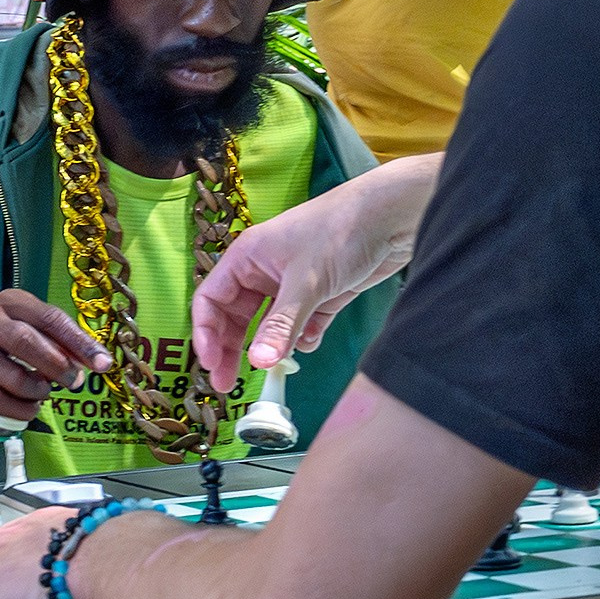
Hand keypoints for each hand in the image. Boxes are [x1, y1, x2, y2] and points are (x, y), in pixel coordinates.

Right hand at [0, 290, 113, 433]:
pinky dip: (20, 409)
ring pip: (13, 376)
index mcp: (8, 302)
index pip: (50, 318)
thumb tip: (90, 364)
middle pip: (28, 342)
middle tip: (73, 382)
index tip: (102, 363)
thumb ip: (54, 343)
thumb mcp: (20, 332)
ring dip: (38, 392)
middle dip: (57, 366)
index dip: (79, 342)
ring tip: (43, 395)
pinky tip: (28, 408)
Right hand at [192, 154, 441, 391]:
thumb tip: (258, 362)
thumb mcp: (305, 281)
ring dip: (273, 345)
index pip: (211, 298)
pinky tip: (311, 342)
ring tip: (275, 369)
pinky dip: (304, 337)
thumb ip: (280, 325)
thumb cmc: (340, 230)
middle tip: (227, 383)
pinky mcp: (323, 293)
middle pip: (236, 316)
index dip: (206, 332)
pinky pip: (303, 324)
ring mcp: (294, 283)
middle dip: (232, 348)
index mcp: (248, 257)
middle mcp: (266, 270)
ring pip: (271, 324)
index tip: (210, 364)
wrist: (393, 214)